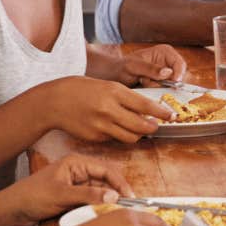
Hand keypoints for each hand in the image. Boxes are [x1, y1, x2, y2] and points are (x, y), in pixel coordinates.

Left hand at [5, 154, 135, 225]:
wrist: (13, 210)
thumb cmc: (32, 196)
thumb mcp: (62, 195)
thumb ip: (89, 195)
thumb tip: (113, 196)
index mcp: (76, 162)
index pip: (106, 169)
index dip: (120, 183)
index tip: (130, 196)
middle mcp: (79, 171)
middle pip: (106, 180)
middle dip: (117, 192)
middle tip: (127, 206)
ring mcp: (77, 183)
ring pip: (101, 191)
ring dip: (109, 200)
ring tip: (117, 211)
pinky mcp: (74, 195)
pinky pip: (93, 199)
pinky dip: (99, 206)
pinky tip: (104, 213)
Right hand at [39, 75, 172, 142]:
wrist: (54, 102)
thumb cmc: (81, 90)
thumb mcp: (106, 86)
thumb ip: (125, 97)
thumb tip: (145, 109)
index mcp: (114, 92)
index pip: (145, 105)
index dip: (161, 112)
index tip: (171, 115)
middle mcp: (109, 110)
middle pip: (141, 126)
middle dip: (153, 127)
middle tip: (156, 126)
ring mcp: (102, 126)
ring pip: (130, 137)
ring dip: (138, 134)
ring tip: (139, 128)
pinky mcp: (95, 137)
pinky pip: (114, 139)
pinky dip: (119, 135)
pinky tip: (115, 127)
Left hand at [90, 43, 188, 86]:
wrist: (114, 75)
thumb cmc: (122, 67)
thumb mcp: (134, 66)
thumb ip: (150, 69)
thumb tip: (167, 72)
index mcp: (165, 52)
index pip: (180, 64)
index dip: (178, 75)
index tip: (172, 83)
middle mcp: (168, 62)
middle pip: (178, 77)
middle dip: (165, 83)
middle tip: (149, 82)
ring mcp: (166, 74)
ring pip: (172, 86)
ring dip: (158, 88)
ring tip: (143, 83)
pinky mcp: (162, 84)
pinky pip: (166, 91)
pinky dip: (156, 92)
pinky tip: (144, 86)